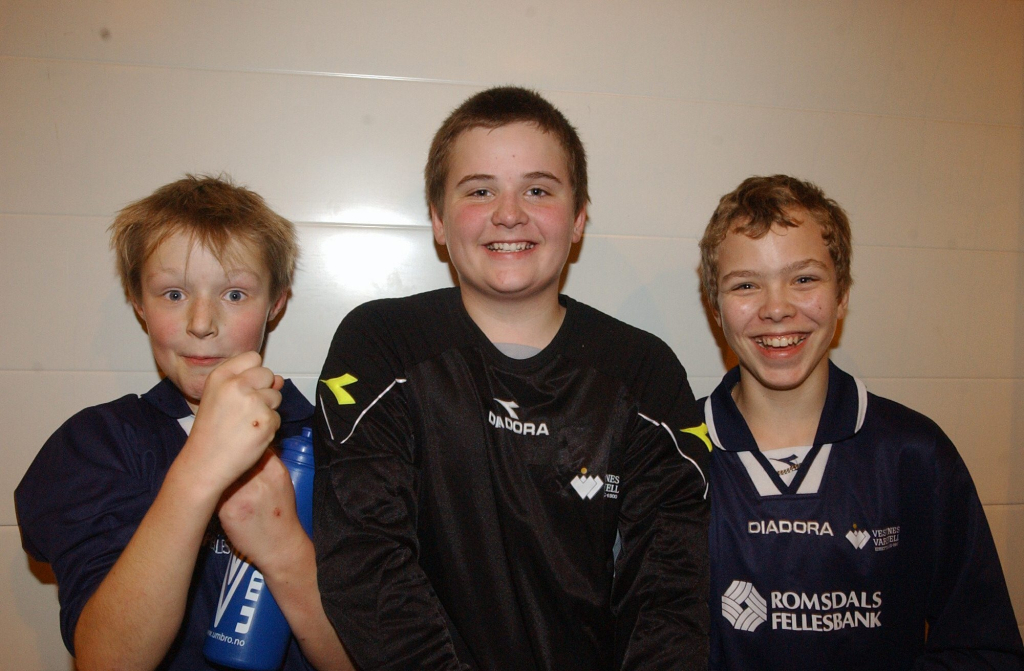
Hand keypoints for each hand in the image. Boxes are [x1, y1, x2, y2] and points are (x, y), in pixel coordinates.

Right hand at [184, 351, 283, 492]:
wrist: (205, 463)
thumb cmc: (211, 433)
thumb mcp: (220, 399)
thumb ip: (248, 384)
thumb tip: (278, 380)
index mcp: (220, 376)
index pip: (252, 357)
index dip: (254, 373)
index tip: (245, 388)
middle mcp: (236, 385)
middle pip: (268, 374)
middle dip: (264, 390)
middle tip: (245, 410)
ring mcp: (253, 402)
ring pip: (276, 397)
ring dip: (267, 410)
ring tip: (246, 424)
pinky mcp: (266, 420)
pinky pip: (278, 417)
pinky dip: (268, 428)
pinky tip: (251, 436)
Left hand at [218, 450, 306, 574]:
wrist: (280, 545)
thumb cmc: (280, 512)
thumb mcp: (281, 482)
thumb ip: (266, 465)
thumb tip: (244, 450)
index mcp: (275, 470)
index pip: (252, 447)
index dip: (239, 448)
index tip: (233, 452)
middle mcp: (260, 479)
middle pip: (234, 458)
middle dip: (226, 460)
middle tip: (217, 462)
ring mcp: (243, 494)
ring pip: (221, 473)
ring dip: (216, 474)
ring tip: (212, 478)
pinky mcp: (229, 510)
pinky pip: (214, 492)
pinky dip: (211, 491)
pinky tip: (211, 494)